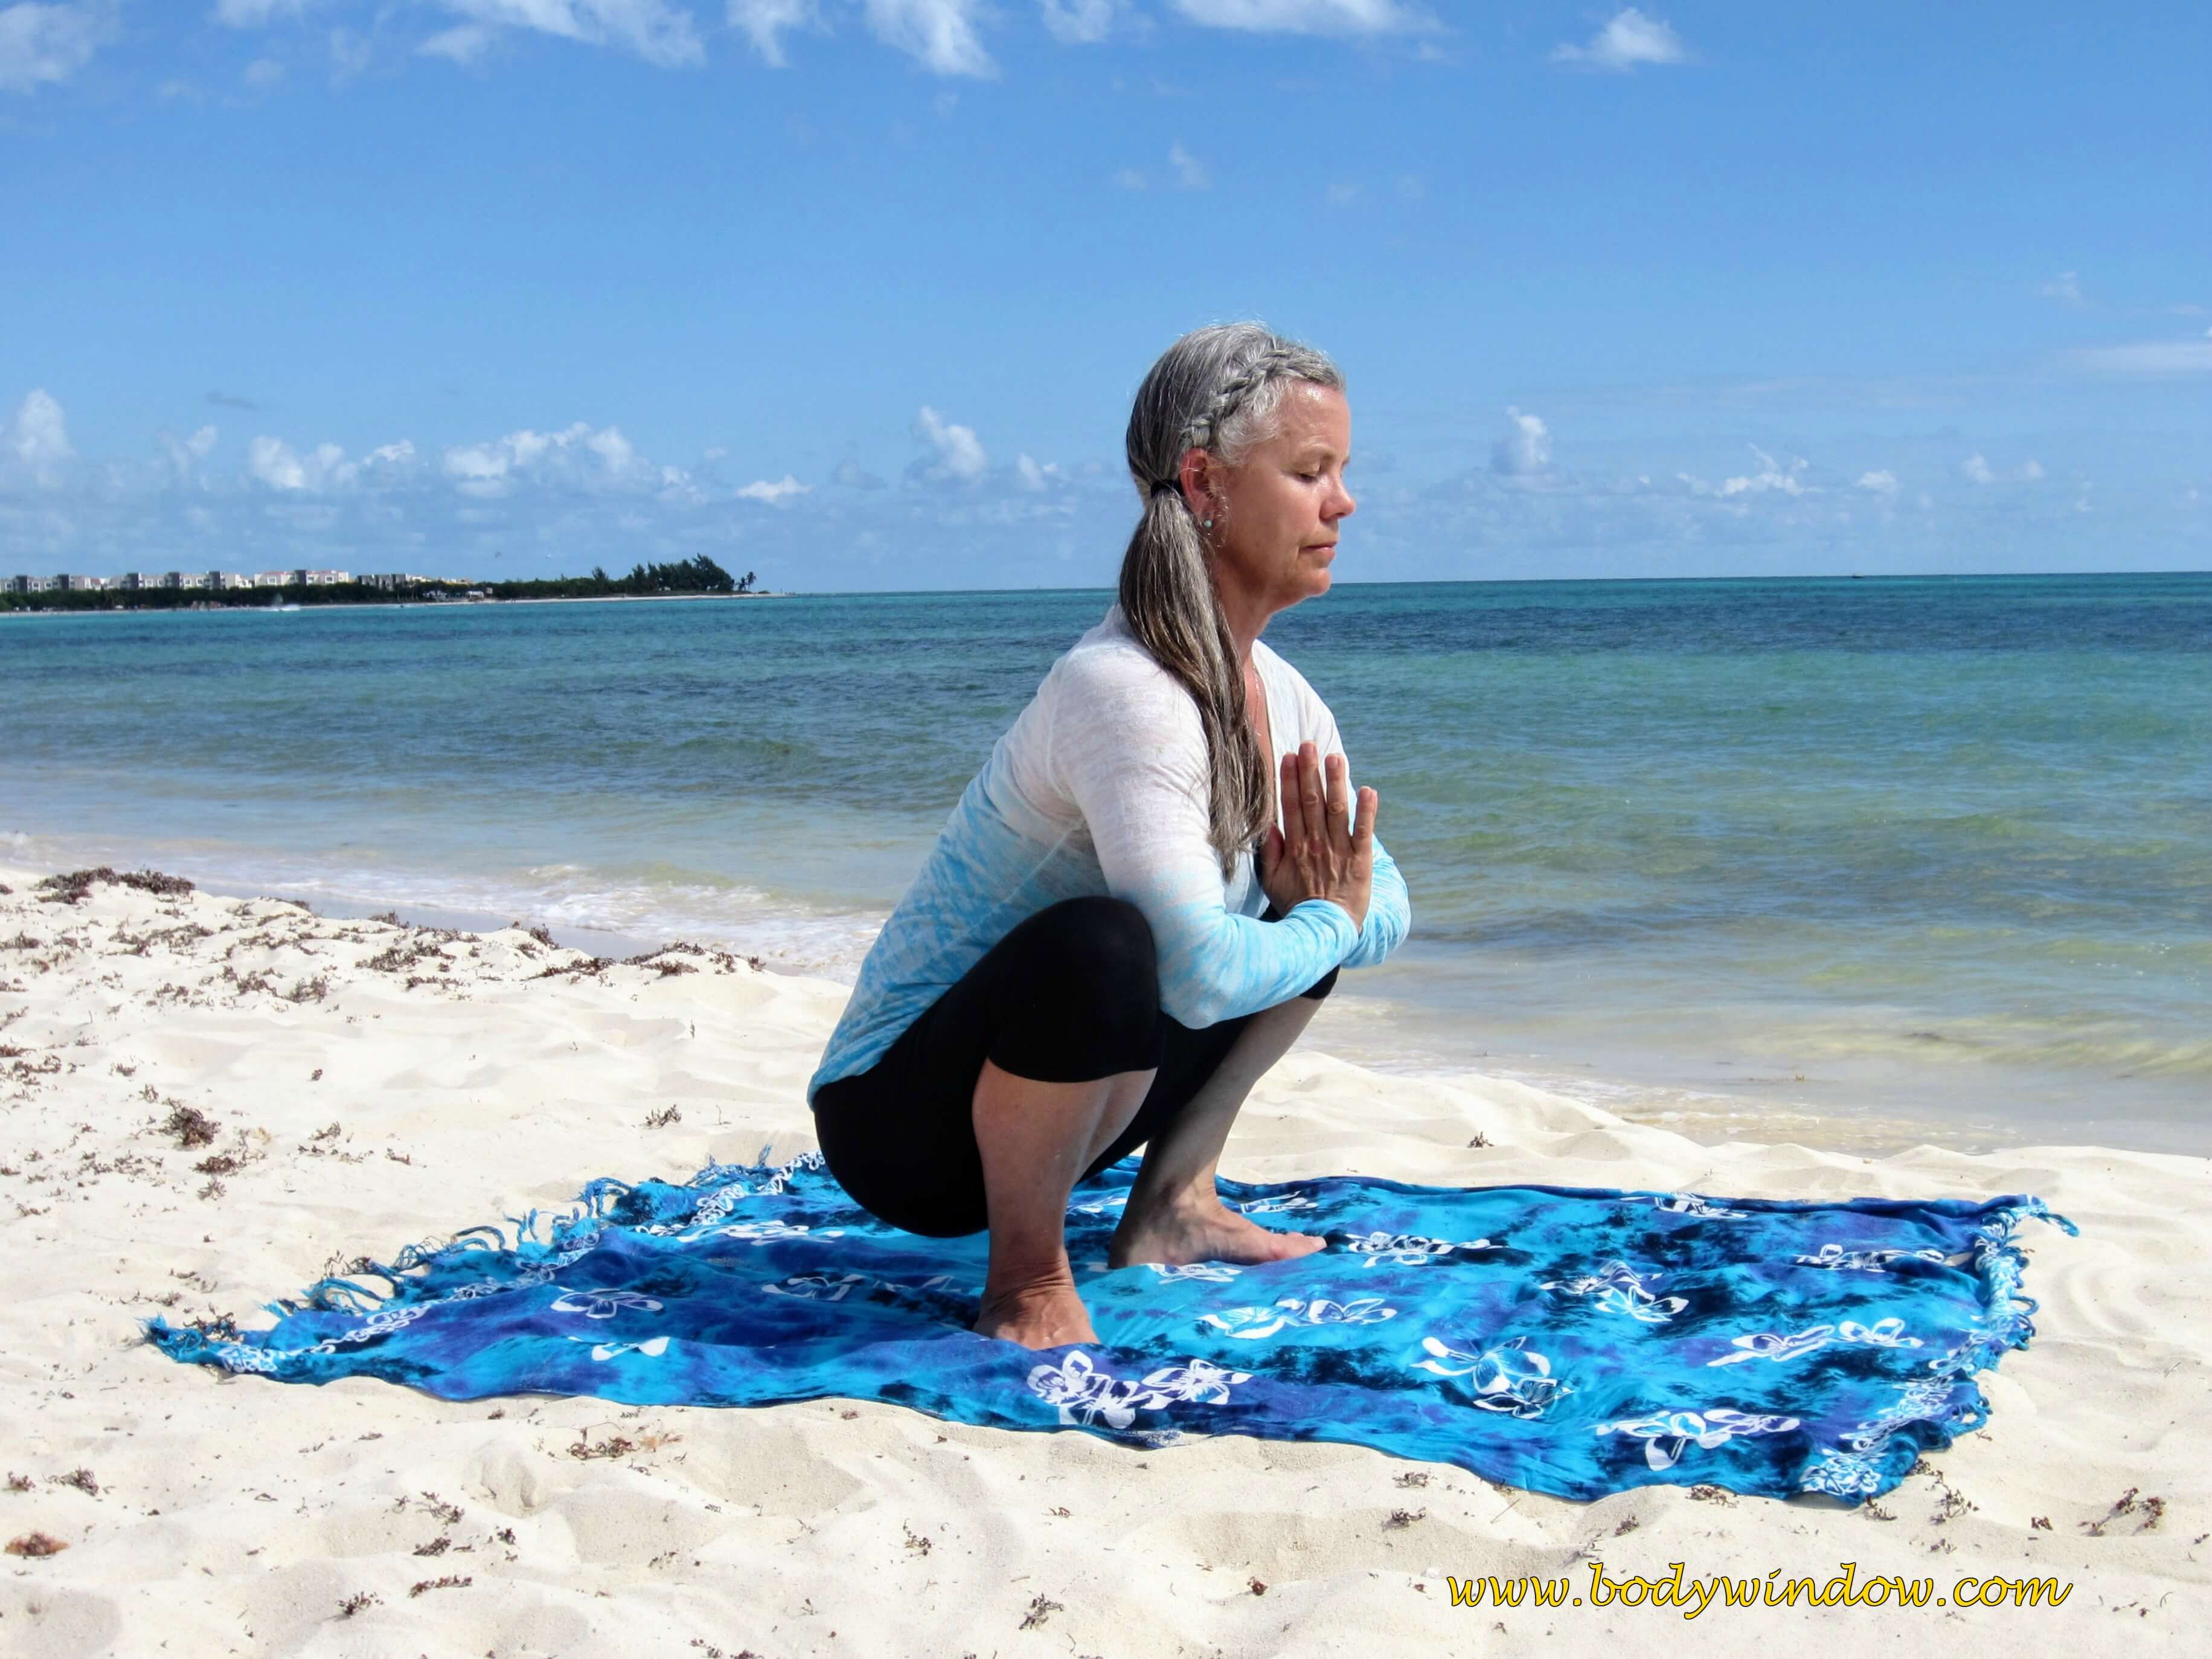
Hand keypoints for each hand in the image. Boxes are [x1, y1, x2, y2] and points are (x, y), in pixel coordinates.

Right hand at [1258, 742, 1377, 930]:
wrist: (1325, 932)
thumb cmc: (1298, 905)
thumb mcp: (1272, 882)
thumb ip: (1270, 854)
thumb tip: (1269, 826)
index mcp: (1295, 847)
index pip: (1291, 807)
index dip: (1291, 781)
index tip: (1289, 757)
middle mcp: (1316, 844)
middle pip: (1312, 801)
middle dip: (1310, 771)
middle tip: (1309, 745)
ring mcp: (1339, 851)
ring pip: (1336, 810)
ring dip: (1336, 782)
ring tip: (1336, 757)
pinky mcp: (1361, 861)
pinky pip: (1364, 832)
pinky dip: (1367, 811)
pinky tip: (1369, 790)